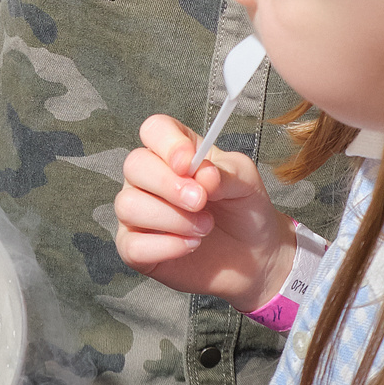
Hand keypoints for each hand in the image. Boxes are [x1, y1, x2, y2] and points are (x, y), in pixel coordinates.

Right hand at [113, 115, 295, 312]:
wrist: (254, 254)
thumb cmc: (244, 209)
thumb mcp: (247, 181)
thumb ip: (225, 172)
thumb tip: (201, 175)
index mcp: (174, 152)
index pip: (154, 130)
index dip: (167, 144)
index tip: (190, 163)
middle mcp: (149, 178)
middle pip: (134, 166)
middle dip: (169, 185)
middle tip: (201, 201)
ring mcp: (138, 213)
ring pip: (128, 206)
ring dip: (172, 219)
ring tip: (205, 227)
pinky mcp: (136, 248)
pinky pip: (132, 245)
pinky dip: (166, 246)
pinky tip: (191, 245)